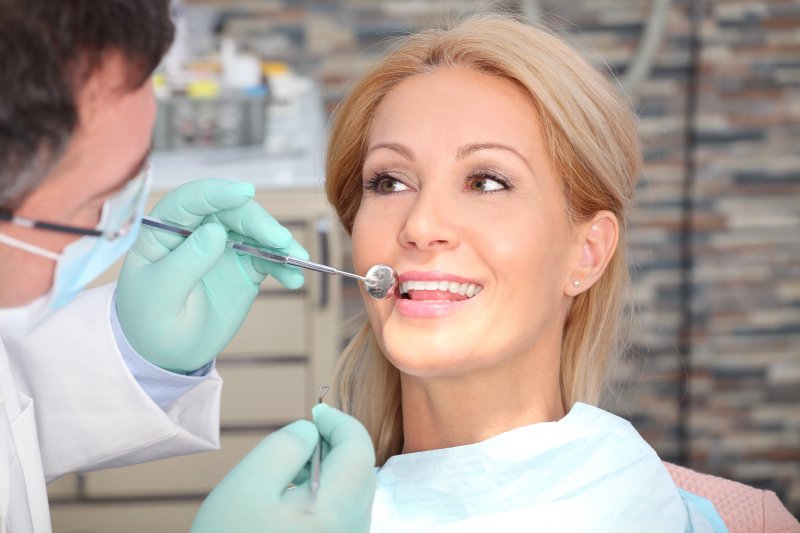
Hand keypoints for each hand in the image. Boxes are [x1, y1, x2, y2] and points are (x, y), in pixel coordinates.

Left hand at [116, 179, 307, 372]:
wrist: (167, 352)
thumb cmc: (149, 321)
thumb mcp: (160, 296)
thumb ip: (185, 262)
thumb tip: (215, 231)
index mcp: (164, 230)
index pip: (190, 201)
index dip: (216, 193)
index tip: (244, 192)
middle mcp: (196, 232)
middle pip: (231, 213)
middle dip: (259, 223)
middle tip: (281, 240)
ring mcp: (222, 249)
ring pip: (255, 233)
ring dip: (279, 243)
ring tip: (298, 259)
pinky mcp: (243, 268)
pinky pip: (267, 260)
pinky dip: (283, 266)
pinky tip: (294, 278)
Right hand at [191, 405, 376, 532]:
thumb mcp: (249, 484)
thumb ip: (287, 445)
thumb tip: (311, 432)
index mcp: (338, 514)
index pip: (358, 447)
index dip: (339, 420)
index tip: (315, 411)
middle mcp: (353, 532)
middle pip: (360, 470)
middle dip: (334, 446)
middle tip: (298, 442)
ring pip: (352, 492)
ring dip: (328, 471)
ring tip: (287, 476)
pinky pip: (342, 514)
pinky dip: (324, 496)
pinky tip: (291, 503)